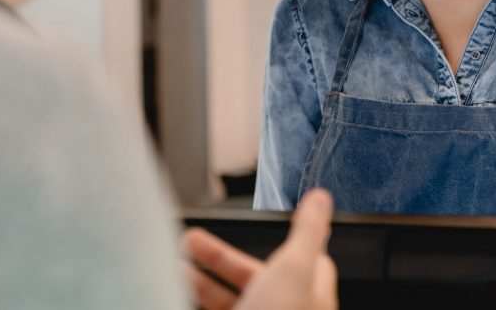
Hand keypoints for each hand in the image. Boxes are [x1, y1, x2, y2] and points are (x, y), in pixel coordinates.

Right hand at [183, 189, 336, 309]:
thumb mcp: (295, 268)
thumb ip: (307, 232)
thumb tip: (322, 198)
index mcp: (310, 294)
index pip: (304, 261)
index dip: (282, 242)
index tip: (260, 226)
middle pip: (253, 277)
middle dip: (219, 257)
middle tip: (190, 240)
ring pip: (228, 298)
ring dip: (201, 281)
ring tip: (174, 267)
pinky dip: (192, 297)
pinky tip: (179, 292)